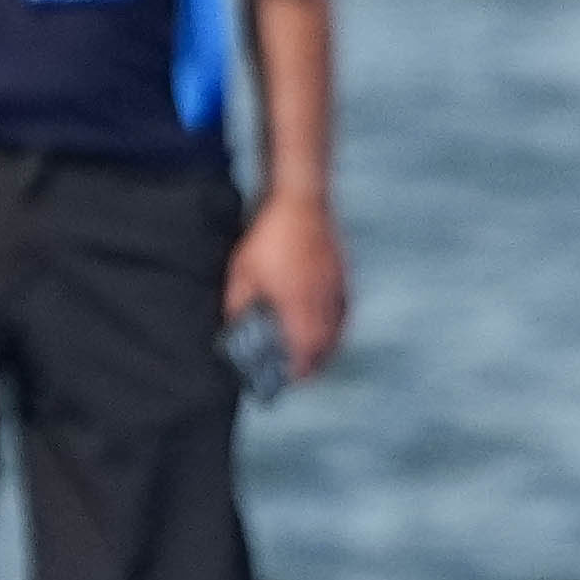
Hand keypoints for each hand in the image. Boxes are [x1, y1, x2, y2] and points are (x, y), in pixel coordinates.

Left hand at [225, 193, 346, 379]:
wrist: (301, 201)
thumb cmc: (269, 236)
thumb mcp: (242, 271)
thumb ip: (239, 303)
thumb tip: (235, 324)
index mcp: (298, 307)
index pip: (303, 351)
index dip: (299, 369)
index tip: (291, 377)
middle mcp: (322, 304)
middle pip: (325, 346)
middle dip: (315, 363)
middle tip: (304, 371)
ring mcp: (336, 290)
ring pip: (337, 330)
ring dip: (328, 346)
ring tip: (317, 354)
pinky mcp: (343, 277)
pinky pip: (344, 311)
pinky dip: (338, 325)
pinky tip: (329, 324)